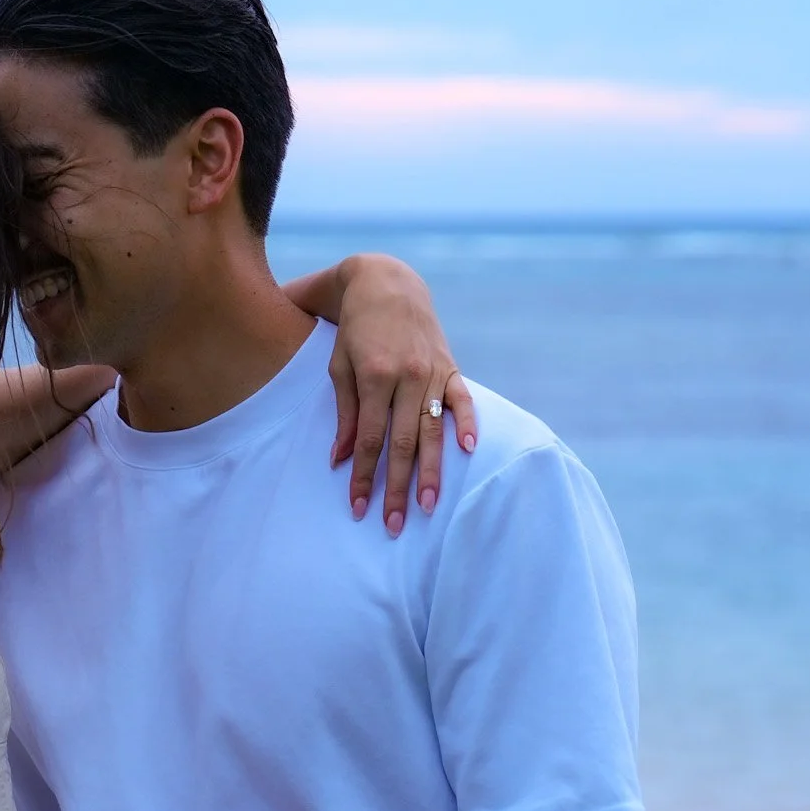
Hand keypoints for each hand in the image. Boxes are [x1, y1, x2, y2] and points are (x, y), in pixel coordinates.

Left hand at [325, 256, 475, 532]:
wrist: (386, 285)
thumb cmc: (354, 331)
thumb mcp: (339, 367)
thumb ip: (345, 413)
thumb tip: (342, 458)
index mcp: (374, 377)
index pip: (370, 439)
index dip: (364, 476)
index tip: (359, 508)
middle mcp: (407, 376)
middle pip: (403, 443)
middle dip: (397, 487)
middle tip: (394, 525)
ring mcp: (432, 372)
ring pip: (433, 430)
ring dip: (432, 471)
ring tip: (431, 506)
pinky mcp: (450, 366)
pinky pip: (463, 399)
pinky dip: (468, 423)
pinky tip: (470, 450)